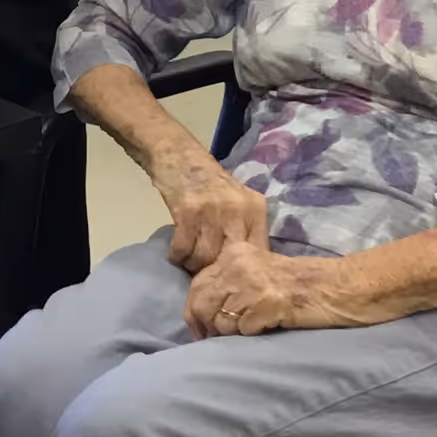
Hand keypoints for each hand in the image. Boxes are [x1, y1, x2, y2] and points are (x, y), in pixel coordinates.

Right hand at [152, 144, 268, 273]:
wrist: (180, 156)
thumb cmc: (210, 184)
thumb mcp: (238, 202)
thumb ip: (245, 229)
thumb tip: (247, 272)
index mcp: (255, 209)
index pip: (260, 251)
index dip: (246, 272)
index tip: (232, 280)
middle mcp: (238, 210)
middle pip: (229, 260)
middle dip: (216, 272)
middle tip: (207, 276)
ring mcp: (213, 211)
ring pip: (204, 259)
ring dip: (193, 265)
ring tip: (190, 261)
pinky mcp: (188, 212)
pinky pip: (183, 250)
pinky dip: (177, 256)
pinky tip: (177, 251)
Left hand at [185, 237, 333, 337]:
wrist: (335, 286)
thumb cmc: (297, 284)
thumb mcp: (257, 272)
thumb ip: (230, 283)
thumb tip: (200, 311)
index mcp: (235, 253)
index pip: (197, 284)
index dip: (194, 311)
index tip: (200, 329)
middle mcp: (239, 265)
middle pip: (202, 303)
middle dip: (205, 326)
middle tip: (214, 339)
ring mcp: (252, 284)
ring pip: (221, 321)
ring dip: (233, 332)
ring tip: (253, 326)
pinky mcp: (266, 304)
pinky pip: (243, 330)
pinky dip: (253, 333)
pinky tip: (268, 325)